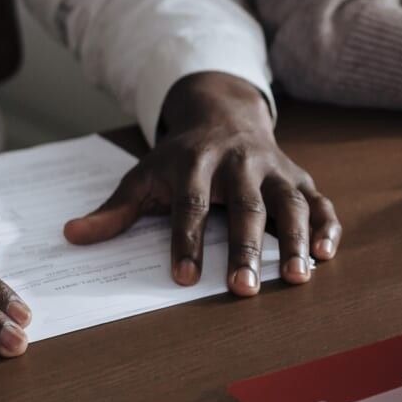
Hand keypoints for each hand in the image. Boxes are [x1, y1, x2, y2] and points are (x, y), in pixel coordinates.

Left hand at [64, 72, 341, 296]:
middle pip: (246, 207)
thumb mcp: (146, 173)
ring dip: (296, 240)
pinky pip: (320, 201)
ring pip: (290, 204)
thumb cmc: (182, 156)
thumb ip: (116, 208)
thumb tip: (73, 235)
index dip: (187, 240)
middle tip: (243, 289)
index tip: (184, 277)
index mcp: (197, 161)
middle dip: (246, 248)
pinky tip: (326, 255)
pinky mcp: (299, 177)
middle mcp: (241, 162)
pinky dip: (327, 227)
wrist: (224, 112)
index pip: (191, 203)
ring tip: (296, 277)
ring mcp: (275, 169)